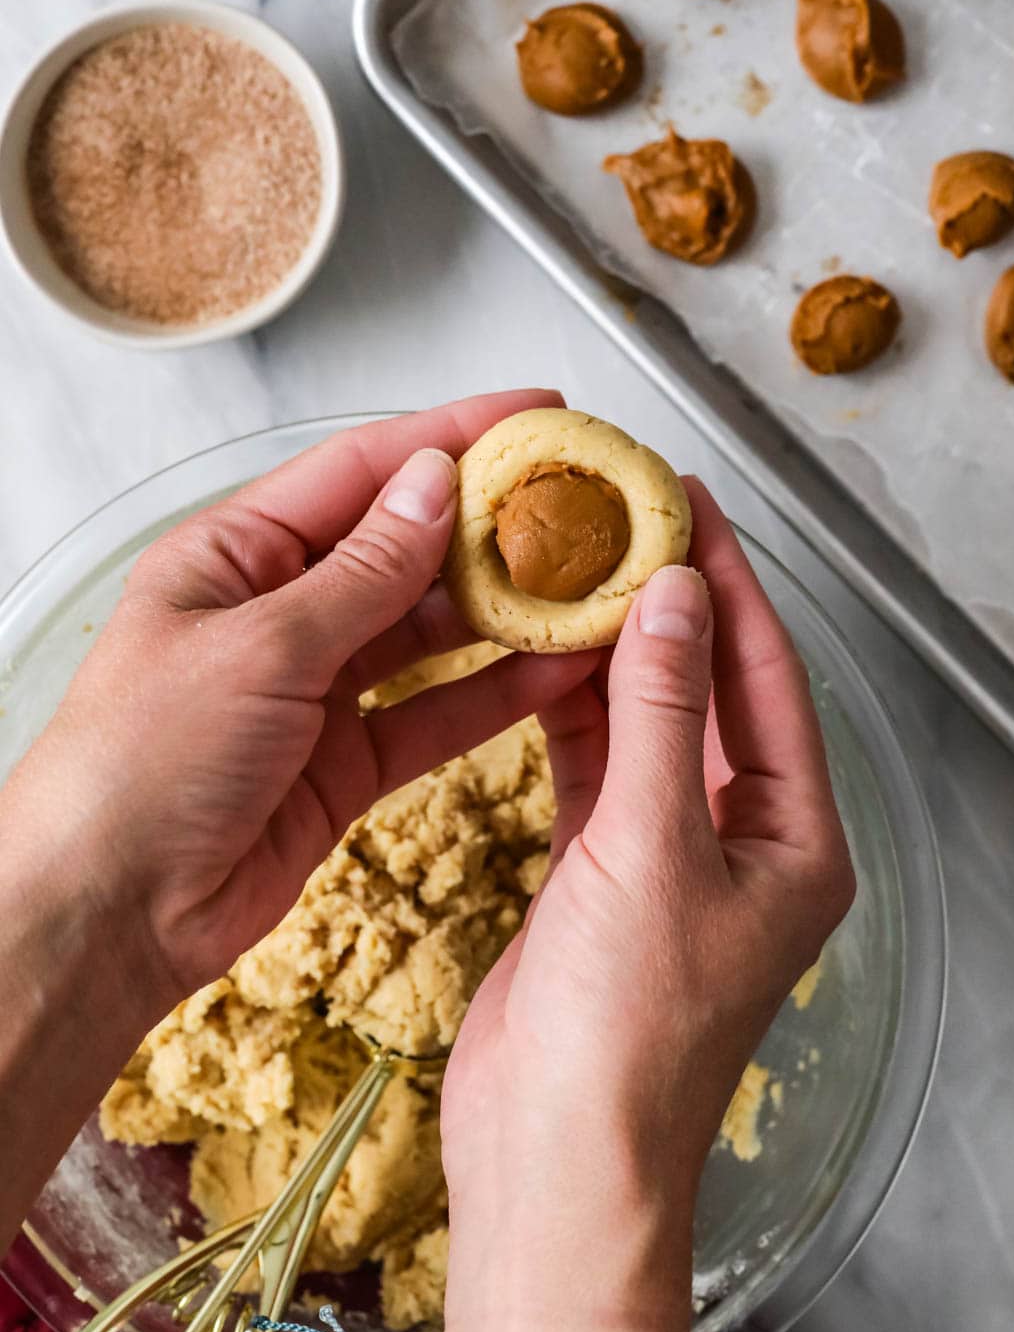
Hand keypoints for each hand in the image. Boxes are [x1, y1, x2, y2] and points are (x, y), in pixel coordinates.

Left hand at [0, 389, 593, 1254]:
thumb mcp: (258, 646)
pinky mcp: (346, 761)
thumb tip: (435, 484)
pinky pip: (435, 712)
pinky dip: (494, 692)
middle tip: (582, 504)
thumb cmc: (140, 764)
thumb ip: (361, 572)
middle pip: (405, 547)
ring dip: (507, 609)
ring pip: (430, 631)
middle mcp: (280, 609)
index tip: (535, 414)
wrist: (104, 916)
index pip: (361, 470)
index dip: (452, 435)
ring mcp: (316, 687)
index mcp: (236, 553)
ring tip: (590, 581)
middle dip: (494, 525)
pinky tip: (557, 668)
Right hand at [438, 481, 854, 1331]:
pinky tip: (543, 656)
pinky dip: (574, 715)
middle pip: (714, 694)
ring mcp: (673, 860)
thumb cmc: (626, 1029)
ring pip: (651, 727)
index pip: (770, 679)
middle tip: (627, 517)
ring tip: (578, 566)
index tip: (690, 503)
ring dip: (618, 654)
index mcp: (795, 839)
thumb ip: (658, 712)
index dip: (732, 585)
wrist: (554, 1161)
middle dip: (675, 609)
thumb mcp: (649, 849)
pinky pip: (598, 771)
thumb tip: (676, 592)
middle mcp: (746, 842)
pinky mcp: (604, 879)